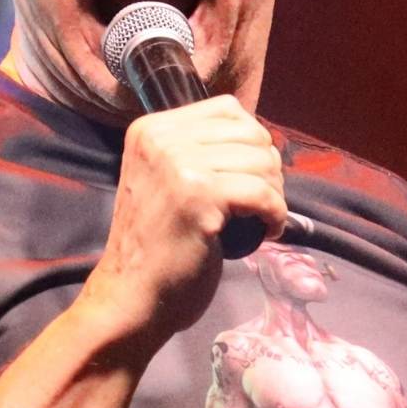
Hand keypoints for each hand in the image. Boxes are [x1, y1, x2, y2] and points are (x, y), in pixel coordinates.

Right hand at [77, 98, 284, 349]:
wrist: (130, 298)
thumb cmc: (156, 248)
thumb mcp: (166, 181)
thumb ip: (196, 153)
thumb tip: (258, 139)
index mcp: (151, 129)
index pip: (227, 109)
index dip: (251, 143)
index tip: (248, 177)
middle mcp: (161, 139)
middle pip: (250, 133)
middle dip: (268, 170)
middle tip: (259, 204)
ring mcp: (177, 165)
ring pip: (262, 162)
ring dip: (274, 194)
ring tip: (261, 218)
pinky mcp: (198, 196)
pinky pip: (263, 194)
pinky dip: (276, 214)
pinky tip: (268, 231)